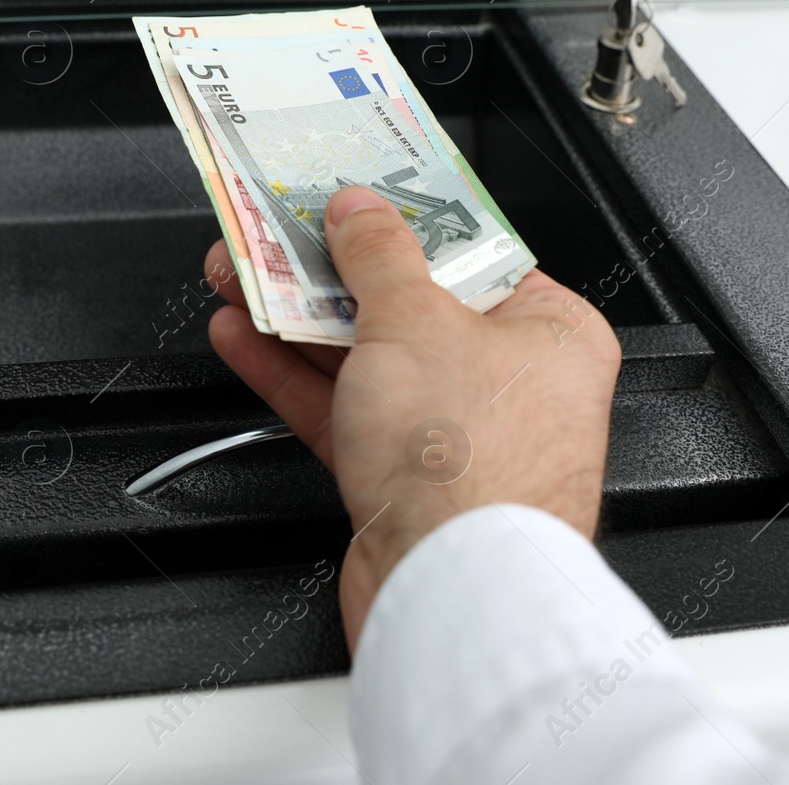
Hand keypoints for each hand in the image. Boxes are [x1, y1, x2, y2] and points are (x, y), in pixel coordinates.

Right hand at [204, 186, 620, 648]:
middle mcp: (508, 383)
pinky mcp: (402, 479)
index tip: (345, 197)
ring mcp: (453, 435)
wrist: (452, 590)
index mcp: (549, 333)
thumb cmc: (473, 466)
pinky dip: (292, 375)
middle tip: (273, 235)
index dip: (397, 221)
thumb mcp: (414, 320)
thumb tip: (359, 210)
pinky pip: (342, 410)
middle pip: (404, 305)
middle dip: (327, 272)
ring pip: (364, 359)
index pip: (465, 253)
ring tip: (238, 275)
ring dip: (295, 318)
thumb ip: (378, 255)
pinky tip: (246, 339)